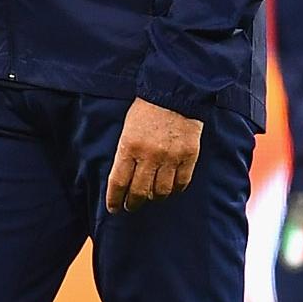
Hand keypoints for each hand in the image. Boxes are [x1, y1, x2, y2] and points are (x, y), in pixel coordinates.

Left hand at [105, 98, 203, 213]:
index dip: (114, 199)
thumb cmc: (147, 109)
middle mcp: (149, 155)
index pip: (118, 183)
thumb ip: (125, 153)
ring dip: (154, 197)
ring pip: (161, 192)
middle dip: (133, 203)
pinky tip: (170, 188)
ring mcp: (171, 157)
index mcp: (129, 146)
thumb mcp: (128, 128)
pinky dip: (175, 189)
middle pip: (139, 192)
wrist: (175, 92)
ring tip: (151, 196)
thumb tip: (124, 179)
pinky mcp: (189, 156)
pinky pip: (181, 183)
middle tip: (130, 206)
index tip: (113, 208)